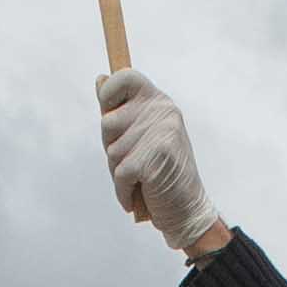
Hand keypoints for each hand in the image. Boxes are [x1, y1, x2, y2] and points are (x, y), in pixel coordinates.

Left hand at [97, 70, 230, 255]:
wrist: (187, 209)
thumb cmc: (161, 172)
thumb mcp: (142, 134)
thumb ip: (121, 108)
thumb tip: (100, 80)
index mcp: (159, 102)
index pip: (126, 77)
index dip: (108, 92)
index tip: (109, 110)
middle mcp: (163, 112)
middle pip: (107, 122)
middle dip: (112, 147)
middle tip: (136, 160)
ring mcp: (160, 134)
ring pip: (112, 150)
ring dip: (118, 172)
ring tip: (141, 178)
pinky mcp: (153, 159)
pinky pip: (119, 174)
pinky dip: (124, 191)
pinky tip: (140, 193)